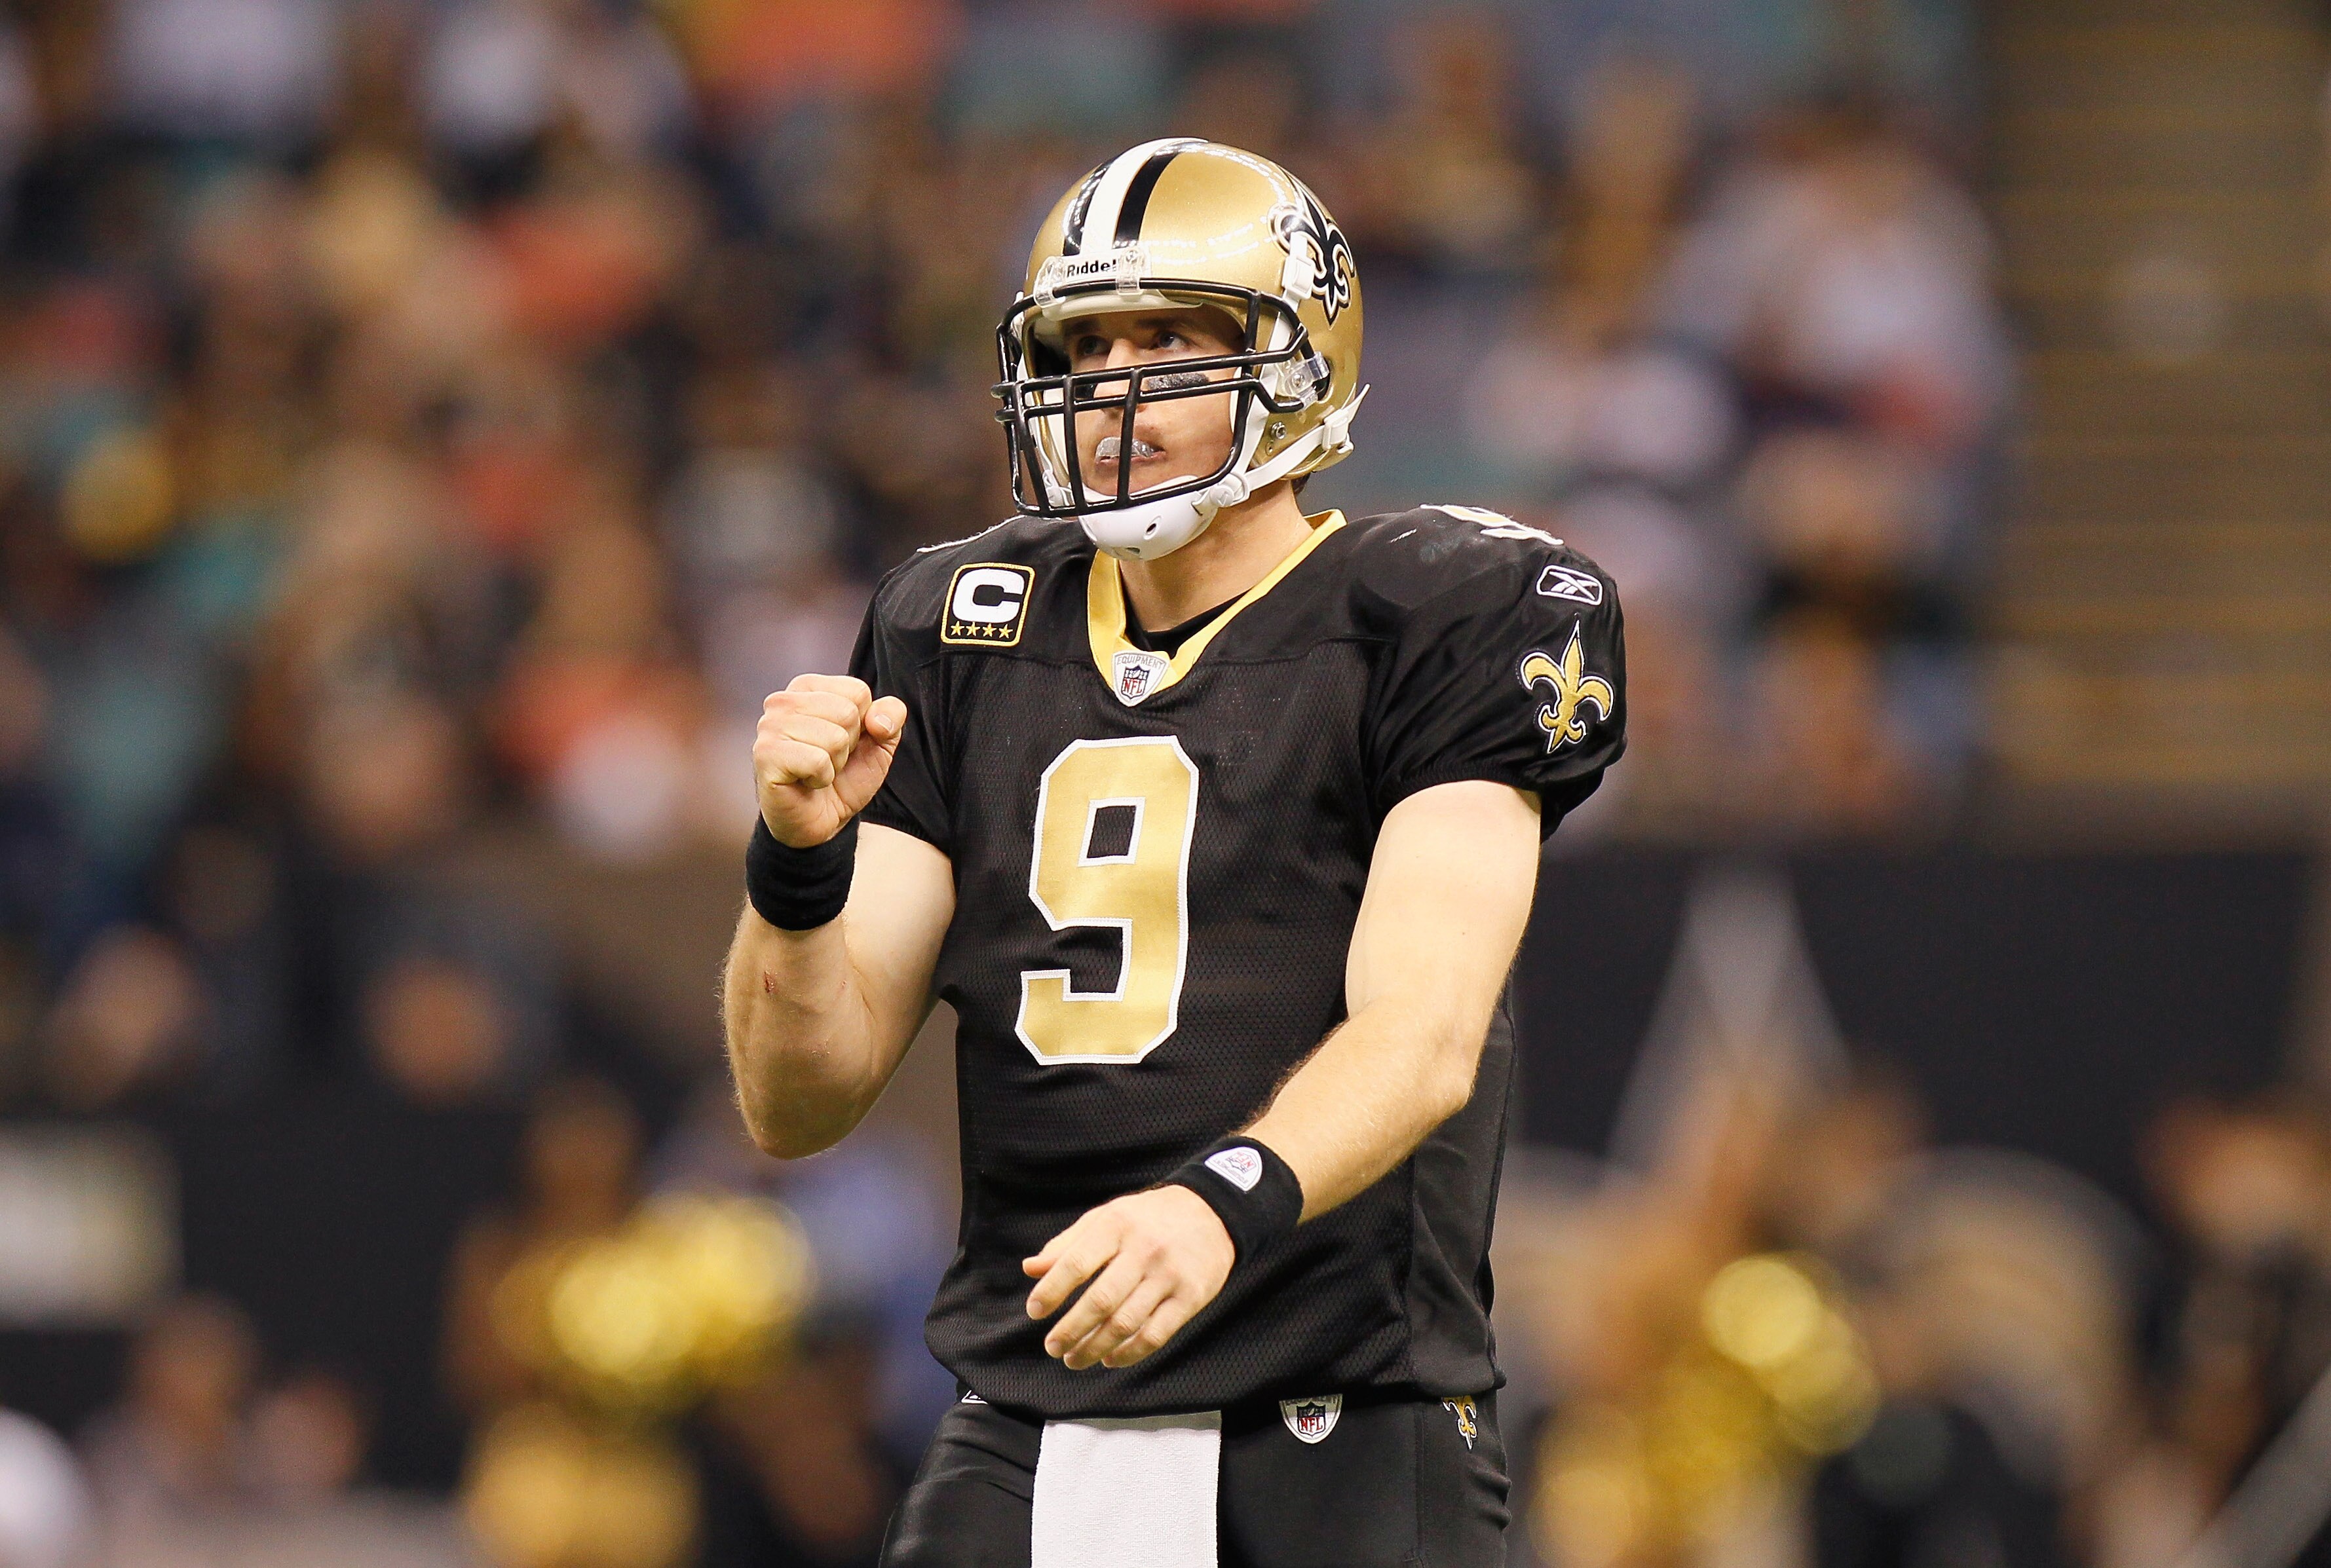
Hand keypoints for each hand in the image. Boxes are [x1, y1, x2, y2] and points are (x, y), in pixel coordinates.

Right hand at [754, 675, 907, 848]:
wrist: (822, 821)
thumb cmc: (845, 776)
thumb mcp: (880, 743)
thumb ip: (891, 716)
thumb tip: (877, 720)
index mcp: (808, 687)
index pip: (858, 691)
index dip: (862, 724)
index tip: (843, 743)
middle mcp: (782, 700)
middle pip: (847, 712)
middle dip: (848, 745)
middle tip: (828, 760)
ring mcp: (770, 726)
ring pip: (834, 737)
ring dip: (834, 763)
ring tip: (816, 770)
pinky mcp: (765, 755)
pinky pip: (817, 761)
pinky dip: (821, 778)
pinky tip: (806, 782)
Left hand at [1023, 1186, 1233, 1370]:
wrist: (1212, 1212)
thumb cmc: (1148, 1218)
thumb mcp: (1107, 1217)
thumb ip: (1068, 1244)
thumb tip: (1030, 1269)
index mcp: (1116, 1225)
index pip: (1076, 1263)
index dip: (1051, 1291)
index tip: (1034, 1312)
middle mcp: (1143, 1250)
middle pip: (1100, 1301)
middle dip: (1070, 1330)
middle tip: (1052, 1347)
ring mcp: (1169, 1276)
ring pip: (1126, 1323)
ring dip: (1094, 1348)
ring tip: (1074, 1359)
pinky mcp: (1190, 1298)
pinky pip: (1155, 1335)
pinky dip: (1128, 1353)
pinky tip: (1109, 1359)